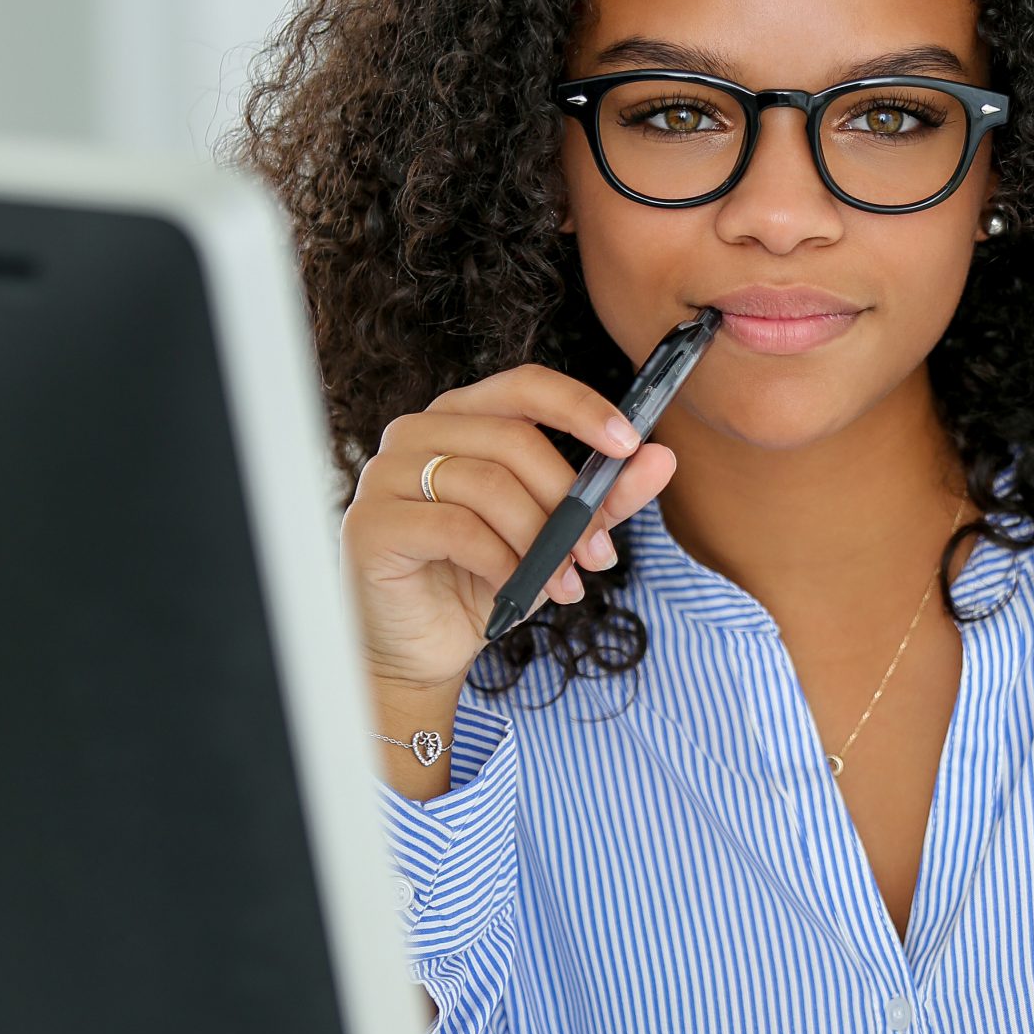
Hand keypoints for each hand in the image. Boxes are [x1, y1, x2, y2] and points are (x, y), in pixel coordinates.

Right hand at [341, 364, 676, 696]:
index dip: (580, 406)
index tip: (628, 443)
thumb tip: (662, 459)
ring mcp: (386, 473)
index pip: (524, 386)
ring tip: (565, 585)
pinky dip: (503, 563)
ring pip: (489, 486)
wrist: (423, 647)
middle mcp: (418, 433)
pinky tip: (517, 592)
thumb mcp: (557, 536)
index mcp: (462, 418)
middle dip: (570, 500)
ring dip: (542, 541)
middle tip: (599, 552)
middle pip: (514, 439)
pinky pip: (457, 528)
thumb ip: (606, 497)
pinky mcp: (371, 522)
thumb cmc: (483, 579)